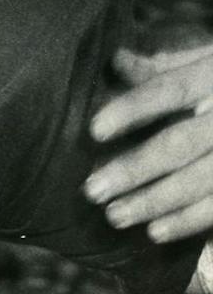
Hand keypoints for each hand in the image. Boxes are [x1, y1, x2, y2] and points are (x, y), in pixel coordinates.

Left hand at [87, 45, 212, 243]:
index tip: (94, 130)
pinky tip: (158, 233)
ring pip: (203, 179)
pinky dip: (194, 222)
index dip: (134, 108)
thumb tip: (116, 61)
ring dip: (157, 201)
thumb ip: (168, 66)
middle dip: (135, 168)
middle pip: (181, 142)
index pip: (171, 88)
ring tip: (115, 216)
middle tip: (92, 190)